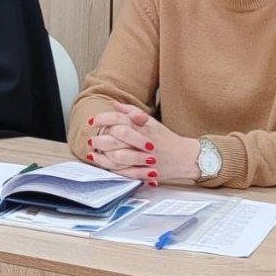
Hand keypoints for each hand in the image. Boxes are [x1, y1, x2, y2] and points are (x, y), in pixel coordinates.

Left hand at [83, 101, 199, 184]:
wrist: (185, 157)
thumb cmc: (166, 138)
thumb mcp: (151, 121)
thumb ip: (132, 111)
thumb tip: (115, 104)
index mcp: (142, 126)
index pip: (118, 119)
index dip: (102, 119)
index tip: (92, 121)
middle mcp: (142, 141)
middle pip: (115, 138)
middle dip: (99, 139)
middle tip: (90, 139)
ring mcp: (143, 158)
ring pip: (117, 156)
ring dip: (102, 155)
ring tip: (93, 152)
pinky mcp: (143, 172)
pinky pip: (123, 171)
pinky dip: (111, 168)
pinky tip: (102, 163)